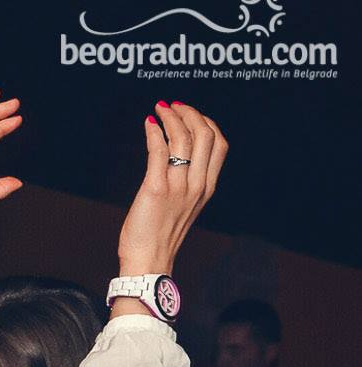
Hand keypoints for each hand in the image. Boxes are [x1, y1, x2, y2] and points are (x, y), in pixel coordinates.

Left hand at [118, 101, 226, 275]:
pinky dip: (154, 132)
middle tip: (172, 105)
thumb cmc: (159, 235)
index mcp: (207, 187)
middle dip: (189, 113)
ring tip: (159, 109)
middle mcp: (197, 185)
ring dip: (171, 118)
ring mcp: (178, 187)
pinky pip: (159, 151)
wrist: (148, 260)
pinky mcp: (156, 189)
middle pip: (205, 135)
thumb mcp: (184, 206)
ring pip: (184, 139)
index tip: (189, 113)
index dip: (206, 122)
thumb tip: (177, 157)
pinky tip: (149, 124)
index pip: (219, 144)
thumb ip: (187, 182)